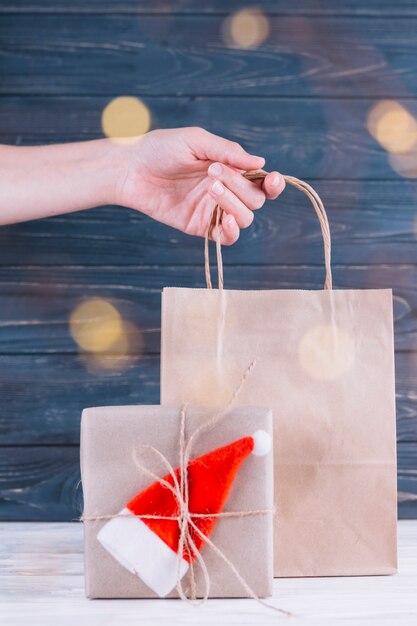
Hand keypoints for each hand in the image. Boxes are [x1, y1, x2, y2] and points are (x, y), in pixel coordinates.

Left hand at [114, 127, 285, 244]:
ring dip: (234, 204)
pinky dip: (232, 232)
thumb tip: (261, 162)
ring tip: (210, 188)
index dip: (273, 184)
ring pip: (245, 218)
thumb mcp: (196, 141)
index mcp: (230, 168)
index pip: (262, 181)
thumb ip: (228, 151)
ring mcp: (214, 210)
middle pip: (255, 199)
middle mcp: (227, 191)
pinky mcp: (200, 226)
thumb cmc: (160, 149)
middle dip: (240, 186)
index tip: (271, 178)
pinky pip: (227, 238)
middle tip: (212, 172)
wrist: (130, 170)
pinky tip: (225, 220)